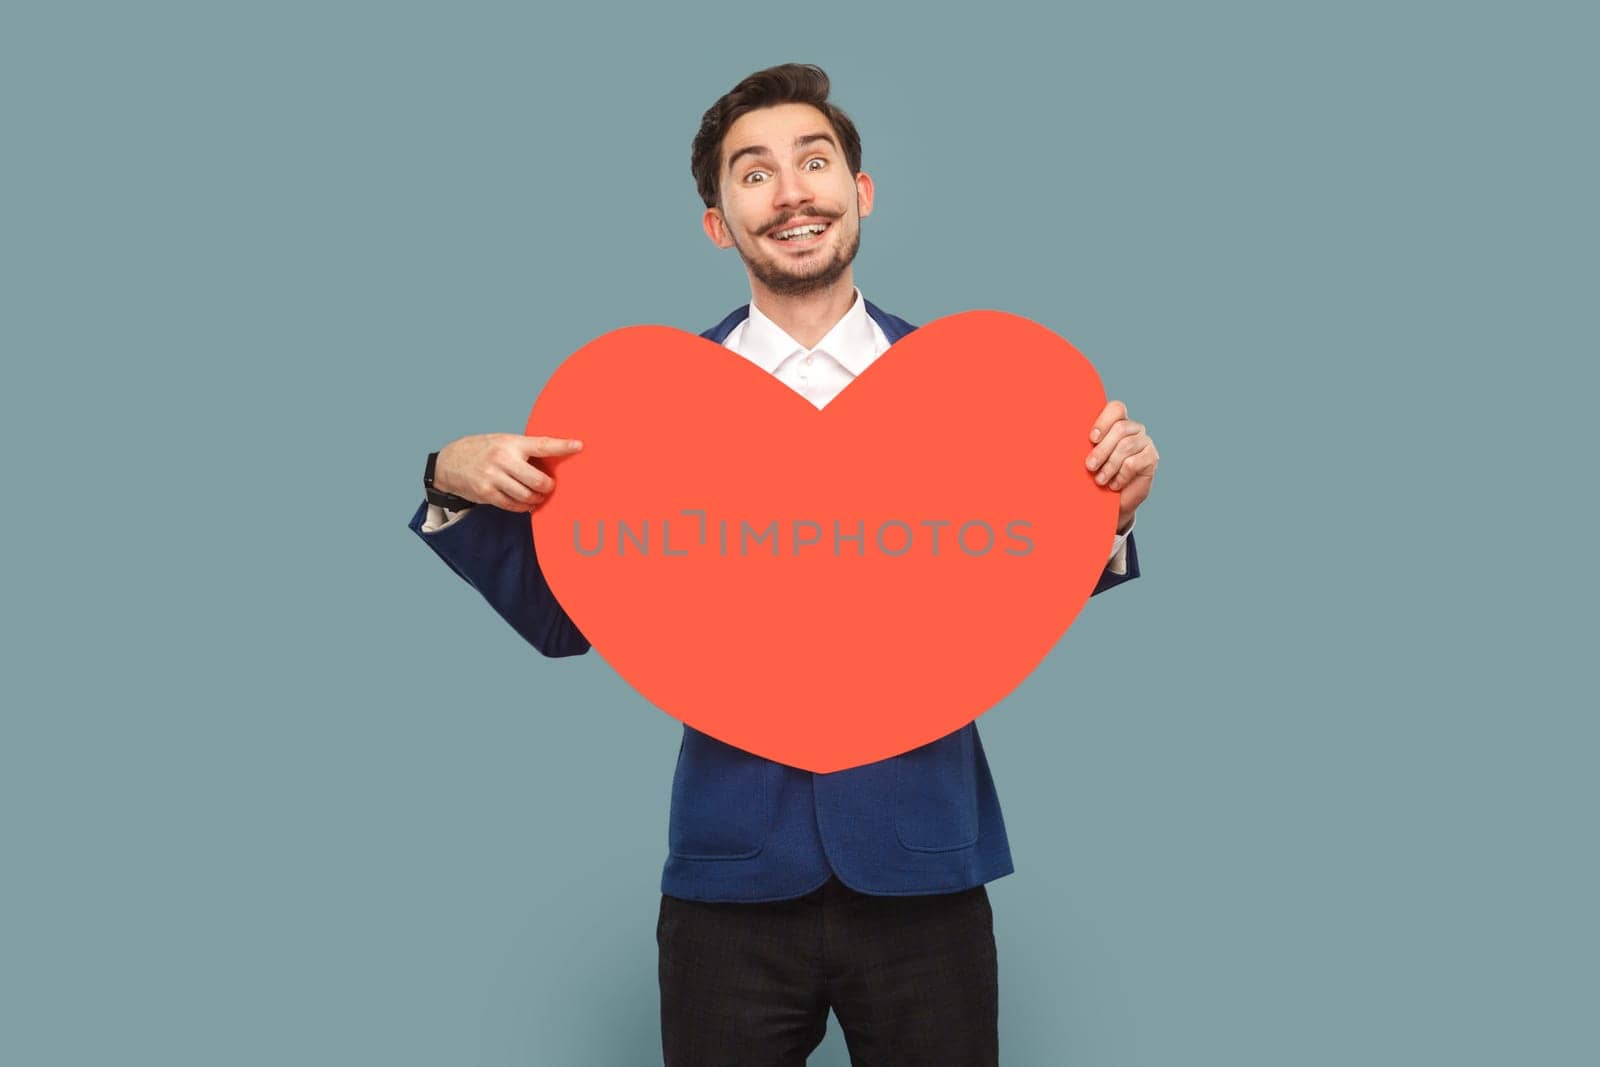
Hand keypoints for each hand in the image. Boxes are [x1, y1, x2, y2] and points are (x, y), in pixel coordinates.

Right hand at [433, 432, 583, 511]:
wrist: (449, 461)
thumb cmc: (481, 450)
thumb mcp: (502, 441)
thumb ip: (523, 449)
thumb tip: (553, 457)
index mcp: (510, 442)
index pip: (542, 444)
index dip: (562, 446)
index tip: (579, 446)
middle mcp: (502, 459)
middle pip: (538, 480)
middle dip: (548, 486)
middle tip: (549, 486)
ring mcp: (493, 477)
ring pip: (527, 495)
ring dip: (537, 498)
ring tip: (538, 496)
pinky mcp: (486, 493)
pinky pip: (513, 505)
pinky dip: (523, 506)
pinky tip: (526, 503)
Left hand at [1085, 400, 1156, 532]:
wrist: (1113, 502)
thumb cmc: (1096, 475)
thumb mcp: (1085, 458)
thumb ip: (1079, 443)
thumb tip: (1053, 429)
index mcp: (1117, 422)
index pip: (1116, 408)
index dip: (1104, 420)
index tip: (1092, 438)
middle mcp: (1133, 429)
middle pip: (1120, 429)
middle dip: (1102, 449)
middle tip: (1089, 466)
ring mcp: (1145, 442)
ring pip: (1126, 446)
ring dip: (1109, 465)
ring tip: (1099, 480)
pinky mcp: (1151, 458)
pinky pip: (1134, 462)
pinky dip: (1120, 475)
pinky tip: (1113, 484)